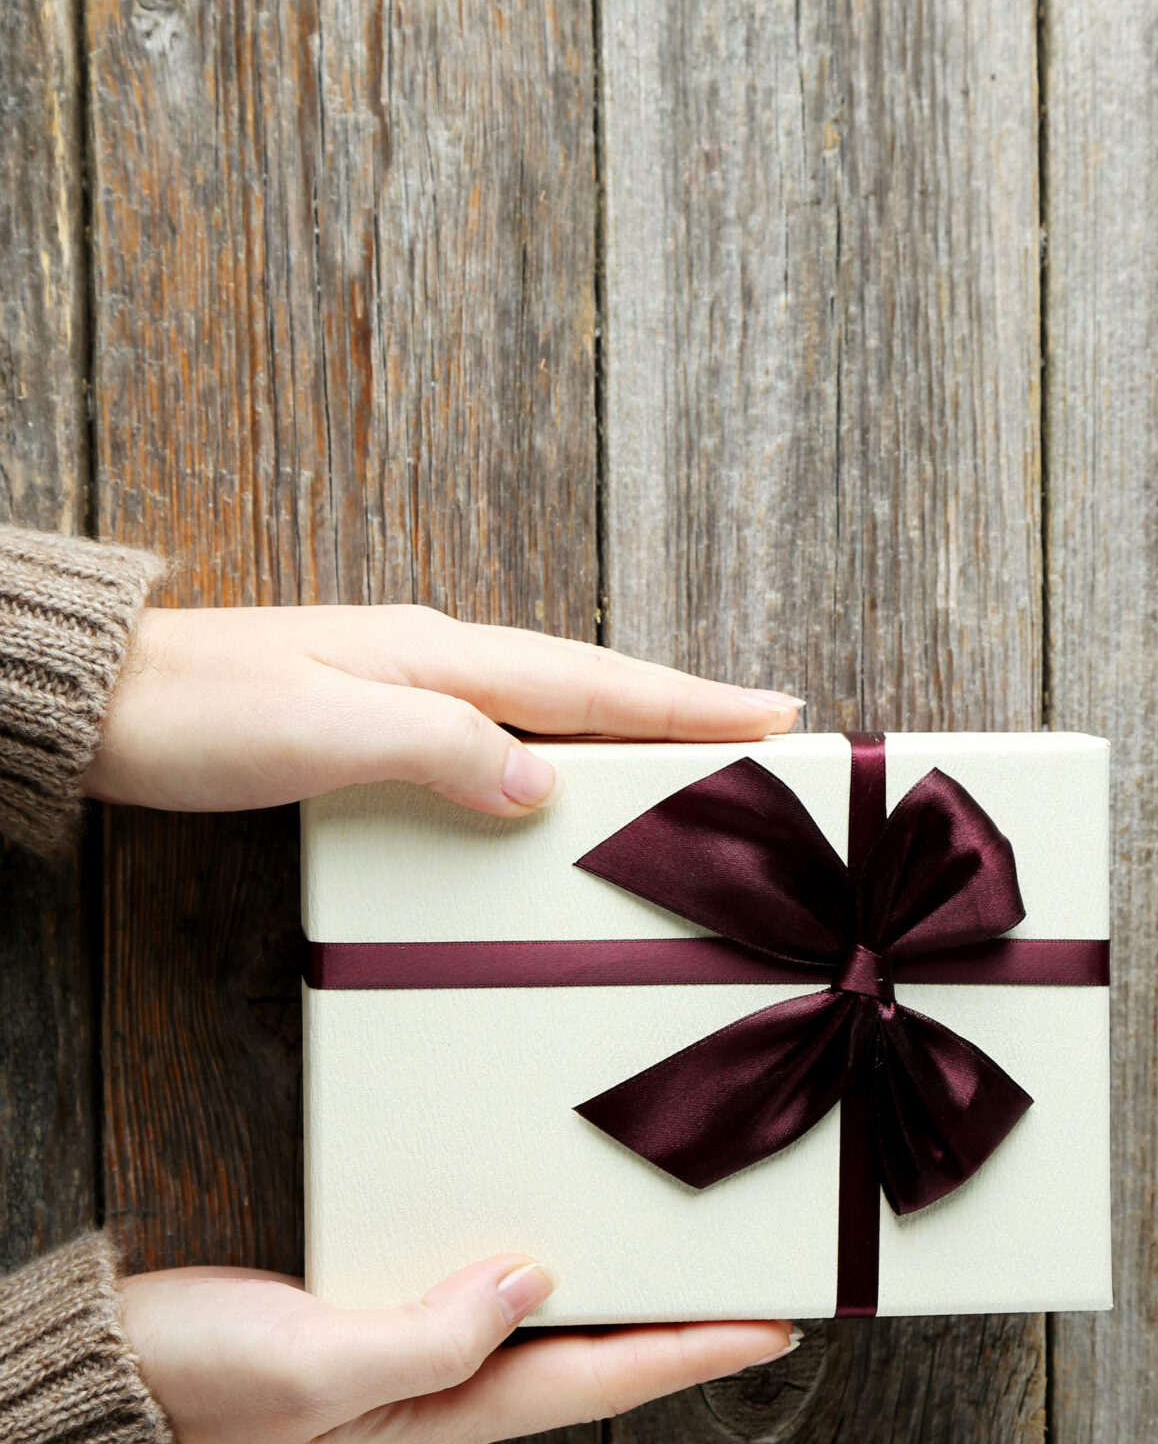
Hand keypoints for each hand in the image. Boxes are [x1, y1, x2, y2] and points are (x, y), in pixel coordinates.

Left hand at [85, 602, 800, 815]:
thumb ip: (443, 752)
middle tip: (765, 731)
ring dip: (626, 729)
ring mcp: (404, 682)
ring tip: (694, 757)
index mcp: (438, 659)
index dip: (688, 703)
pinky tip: (560, 775)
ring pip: (547, 707)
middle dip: (682, 708)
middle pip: (586, 687)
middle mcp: (433, 659)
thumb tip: (541, 784)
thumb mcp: (328, 738)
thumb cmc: (197, 717)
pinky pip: (498, 730)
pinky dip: (556, 748)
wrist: (98, 702)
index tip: (773, 712)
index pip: (592, 685)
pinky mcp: (373, 715)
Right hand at [120, 1256, 796, 1443]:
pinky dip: (549, 1272)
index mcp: (446, 1415)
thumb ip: (428, 1334)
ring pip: (553, 1331)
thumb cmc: (197, 1381)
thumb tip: (533, 1282)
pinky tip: (566, 1244)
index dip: (695, 1354)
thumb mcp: (313, 1360)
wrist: (106, 1379)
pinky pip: (492, 1299)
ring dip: (626, 1303)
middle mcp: (447, 1396)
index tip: (778, 1326)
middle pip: (597, 1362)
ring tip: (696, 1272)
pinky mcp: (381, 1317)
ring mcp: (416, 1362)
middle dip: (684, 1333)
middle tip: (764, 1293)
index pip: (602, 1381)